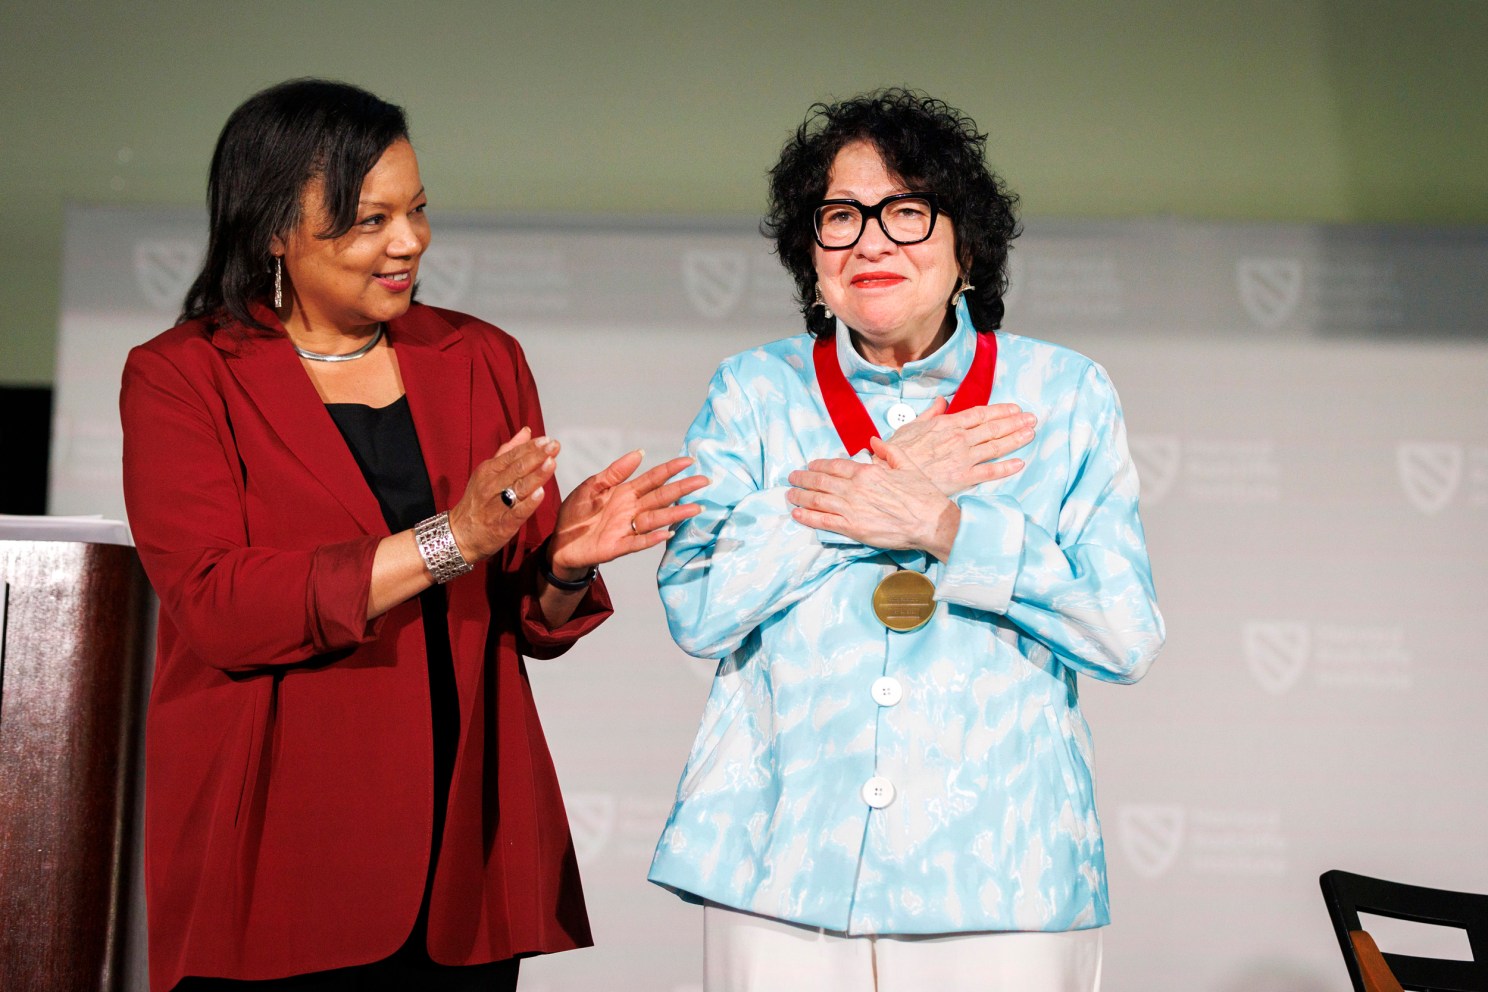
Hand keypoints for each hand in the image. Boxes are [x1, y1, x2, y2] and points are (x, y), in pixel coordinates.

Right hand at [447, 427, 558, 560]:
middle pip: (517, 468)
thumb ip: (508, 451)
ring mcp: (496, 505)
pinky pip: (517, 512)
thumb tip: (526, 431)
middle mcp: (491, 485)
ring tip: (551, 463)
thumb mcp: (488, 472)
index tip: (548, 440)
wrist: (460, 534)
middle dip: (537, 456)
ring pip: (519, 488)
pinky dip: (529, 503)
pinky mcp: (502, 524)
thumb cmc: (478, 500)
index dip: (531, 447)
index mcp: (489, 470)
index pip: (513, 455)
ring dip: (536, 475)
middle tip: (554, 446)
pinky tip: (541, 493)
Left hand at [547, 451, 708, 577]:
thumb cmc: (576, 513)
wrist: (560, 542)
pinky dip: (651, 539)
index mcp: (625, 492)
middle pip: (661, 497)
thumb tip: (639, 452)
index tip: (688, 460)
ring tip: (695, 508)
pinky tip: (665, 534)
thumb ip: (614, 472)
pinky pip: (637, 542)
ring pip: (655, 519)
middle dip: (682, 489)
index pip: (652, 478)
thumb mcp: (591, 486)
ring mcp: (626, 528)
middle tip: (704, 481)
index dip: (670, 470)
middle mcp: (631, 509)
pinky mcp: (617, 546)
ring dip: (675, 514)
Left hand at [787, 437, 959, 557]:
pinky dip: (807, 517)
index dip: (818, 465)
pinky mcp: (852, 528)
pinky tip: (797, 514)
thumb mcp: (907, 465)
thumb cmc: (922, 495)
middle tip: (792, 477)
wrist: (930, 522)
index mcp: (867, 471)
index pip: (834, 465)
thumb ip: (889, 451)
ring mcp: (851, 508)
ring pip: (818, 500)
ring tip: (790, 494)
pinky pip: (823, 521)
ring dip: (801, 496)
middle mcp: (855, 488)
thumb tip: (873, 441)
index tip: (810, 465)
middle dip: (803, 478)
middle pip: (821, 481)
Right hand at [887, 397, 1035, 494]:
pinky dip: (1006, 467)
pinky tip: (1019, 463)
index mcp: (947, 424)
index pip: (980, 413)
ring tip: (1030, 433)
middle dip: (1015, 422)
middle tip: (1031, 419)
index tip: (1014, 408)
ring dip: (1016, 438)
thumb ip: (930, 413)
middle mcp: (959, 438)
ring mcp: (963, 458)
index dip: (1000, 410)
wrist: (891, 475)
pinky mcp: (963, 477)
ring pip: (996, 446)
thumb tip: (941, 401)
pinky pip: (990, 471)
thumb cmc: (896, 452)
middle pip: (994, 427)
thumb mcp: (910, 426)